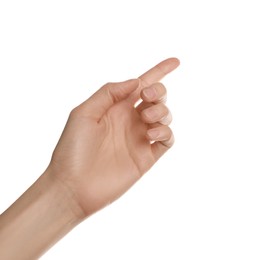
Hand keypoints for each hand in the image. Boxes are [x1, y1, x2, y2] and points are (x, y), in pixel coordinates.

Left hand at [48, 58, 179, 216]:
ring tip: (147, 119)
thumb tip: (135, 81)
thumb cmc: (73, 149)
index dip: (159, 71)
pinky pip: (167, 139)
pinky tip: (150, 134)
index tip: (175, 61)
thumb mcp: (83, 113)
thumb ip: (108, 93)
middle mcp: (129, 120)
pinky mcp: (146, 156)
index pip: (141, 84)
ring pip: (165, 115)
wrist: (74, 186)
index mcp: (115, 107)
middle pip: (156, 97)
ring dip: (161, 111)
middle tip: (146, 97)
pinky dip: (165, 132)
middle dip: (158, 91)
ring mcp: (139, 138)